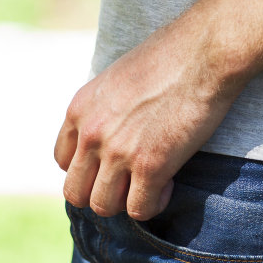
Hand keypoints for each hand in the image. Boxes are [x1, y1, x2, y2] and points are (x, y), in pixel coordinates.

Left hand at [54, 13, 243, 220]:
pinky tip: (167, 186)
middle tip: (126, 184)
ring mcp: (117, 152)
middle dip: (99, 193)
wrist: (201, 53)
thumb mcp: (114, 80)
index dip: (85, 169)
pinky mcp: (150, 165)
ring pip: (101, 205)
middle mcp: (90, 134)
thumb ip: (103, 108)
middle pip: (74, 191)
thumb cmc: (167, 58)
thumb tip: (111, 129)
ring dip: (124, 203)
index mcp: (78, 111)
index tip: (109, 165)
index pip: (61, 160)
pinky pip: (138, 208)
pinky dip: (152, 205)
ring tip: (148, 186)